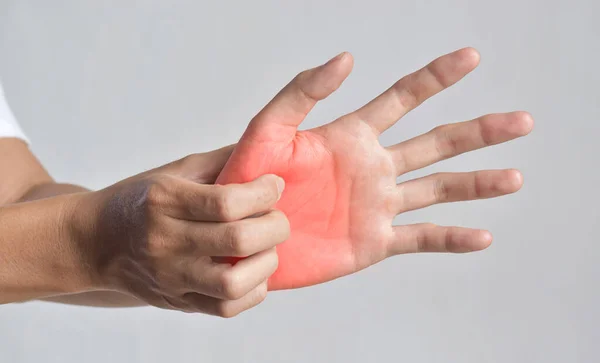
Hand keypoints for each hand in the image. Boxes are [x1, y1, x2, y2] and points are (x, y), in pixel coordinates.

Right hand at [75, 146, 289, 315]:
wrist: (96, 242)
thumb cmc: (142, 200)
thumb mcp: (175, 171)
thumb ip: (221, 161)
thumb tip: (267, 150)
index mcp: (165, 201)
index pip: (226, 202)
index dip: (263, 193)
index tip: (274, 185)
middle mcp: (165, 241)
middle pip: (236, 240)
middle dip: (274, 226)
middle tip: (277, 218)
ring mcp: (170, 277)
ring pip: (233, 283)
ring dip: (266, 264)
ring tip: (266, 248)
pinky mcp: (177, 302)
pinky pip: (226, 308)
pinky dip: (253, 291)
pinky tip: (253, 271)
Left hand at [216, 48, 533, 289]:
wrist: (242, 234)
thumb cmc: (247, 178)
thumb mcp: (269, 128)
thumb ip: (303, 92)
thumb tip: (346, 58)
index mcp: (352, 136)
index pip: (403, 99)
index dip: (436, 76)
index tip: (470, 57)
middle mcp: (374, 167)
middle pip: (437, 143)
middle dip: (479, 131)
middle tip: (521, 121)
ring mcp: (378, 205)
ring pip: (439, 189)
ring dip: (478, 183)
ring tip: (515, 176)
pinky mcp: (374, 242)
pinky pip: (421, 238)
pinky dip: (452, 238)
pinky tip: (483, 236)